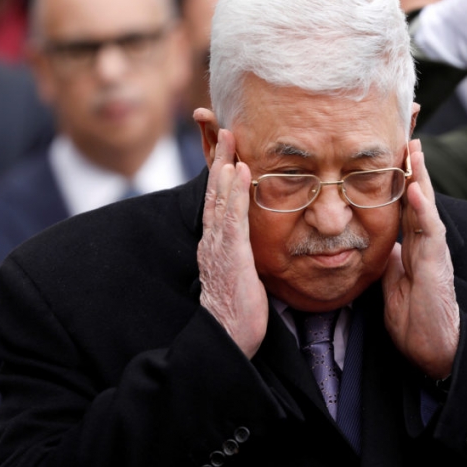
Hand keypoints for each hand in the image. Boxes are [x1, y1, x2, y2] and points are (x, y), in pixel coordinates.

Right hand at [197, 127, 268, 357]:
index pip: (217, 202)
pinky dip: (236, 191)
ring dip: (225, 165)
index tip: (228, 149)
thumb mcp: (242, 274)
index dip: (220, 174)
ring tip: (230, 138)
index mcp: (216, 243)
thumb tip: (254, 242)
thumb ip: (244, 253)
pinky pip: (233, 216)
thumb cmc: (239, 310)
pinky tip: (241, 171)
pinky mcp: (231, 254)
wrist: (228, 338)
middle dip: (219, 159)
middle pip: (215, 192)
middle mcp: (212, 239)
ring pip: (220, 198)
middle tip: (225, 128)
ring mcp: (219, 245)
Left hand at [382, 139, 459, 379]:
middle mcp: (426, 243)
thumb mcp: (392, 281)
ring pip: (427, 207)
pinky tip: (418, 190)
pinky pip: (430, 234)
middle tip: (406, 133)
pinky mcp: (437, 267)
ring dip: (421, 177)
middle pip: (418, 196)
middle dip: (412, 166)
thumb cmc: (414, 318)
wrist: (433, 349)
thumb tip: (376, 241)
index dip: (399, 177)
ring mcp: (433, 253)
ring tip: (413, 149)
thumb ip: (389, 258)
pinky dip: (424, 211)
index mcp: (414, 245)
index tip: (390, 149)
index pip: (405, 203)